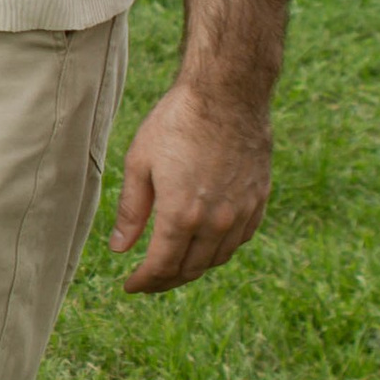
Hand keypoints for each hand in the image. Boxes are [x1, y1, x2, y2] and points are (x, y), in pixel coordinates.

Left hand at [110, 78, 272, 293]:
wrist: (228, 94)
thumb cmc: (177, 123)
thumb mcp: (140, 164)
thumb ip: (131, 212)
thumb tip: (119, 249)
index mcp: (182, 215)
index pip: (161, 266)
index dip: (144, 281)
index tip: (130, 286)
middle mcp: (216, 221)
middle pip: (190, 269)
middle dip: (165, 280)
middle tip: (148, 281)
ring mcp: (242, 212)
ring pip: (217, 259)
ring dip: (193, 268)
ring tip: (173, 266)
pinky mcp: (259, 200)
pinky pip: (239, 240)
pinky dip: (219, 250)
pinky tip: (205, 245)